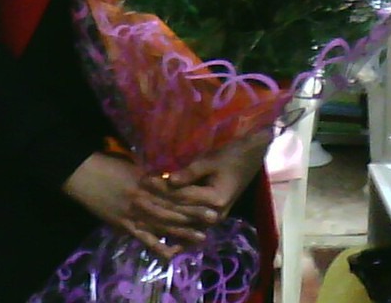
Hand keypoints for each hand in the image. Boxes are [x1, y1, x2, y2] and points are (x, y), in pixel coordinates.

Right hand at [62, 152, 217, 257]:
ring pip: (163, 224)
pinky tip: (170, 254)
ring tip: (201, 237)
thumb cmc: (106, 165)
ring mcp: (134, 213)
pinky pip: (143, 238)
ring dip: (182, 232)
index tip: (211, 197)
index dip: (193, 196)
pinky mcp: (123, 224)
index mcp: (147, 180)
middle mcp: (144, 197)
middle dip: (194, 214)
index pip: (175, 190)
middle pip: (173, 207)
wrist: (82, 174)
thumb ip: (150, 175)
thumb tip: (167, 179)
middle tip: (215, 218)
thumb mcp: (132, 166)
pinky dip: (157, 247)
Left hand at [141, 129, 272, 221]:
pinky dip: (178, 230)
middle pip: (180, 210)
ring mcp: (214, 218)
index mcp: (215, 199)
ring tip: (143, 214)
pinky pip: (192, 226)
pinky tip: (163, 235)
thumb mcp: (211, 160)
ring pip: (184, 221)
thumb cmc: (233, 154)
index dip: (160, 188)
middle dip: (157, 203)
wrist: (253, 156)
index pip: (181, 196)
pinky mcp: (212, 216)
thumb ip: (190, 172)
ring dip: (164, 217)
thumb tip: (168, 181)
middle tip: (137, 196)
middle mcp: (214, 214)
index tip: (142, 180)